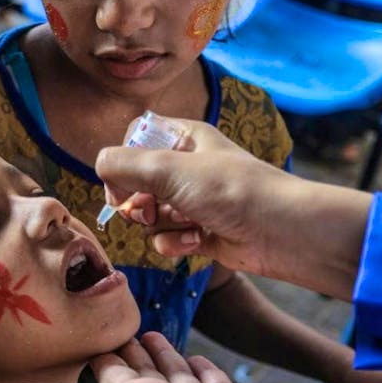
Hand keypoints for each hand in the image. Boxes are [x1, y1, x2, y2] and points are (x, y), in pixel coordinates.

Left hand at [5, 333, 312, 382]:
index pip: (109, 372)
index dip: (97, 352)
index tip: (83, 327)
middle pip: (139, 369)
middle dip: (128, 347)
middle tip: (115, 320)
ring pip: (173, 372)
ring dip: (161, 353)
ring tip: (150, 332)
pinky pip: (211, 381)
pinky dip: (202, 367)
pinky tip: (197, 356)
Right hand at [96, 118, 291, 273]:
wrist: (281, 232)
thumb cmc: (232, 190)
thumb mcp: (171, 169)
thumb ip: (126, 165)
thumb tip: (99, 166)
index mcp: (184, 139)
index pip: (135, 138)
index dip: (123, 161)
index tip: (122, 181)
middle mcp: (187, 167)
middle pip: (136, 182)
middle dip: (138, 201)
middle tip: (148, 211)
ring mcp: (193, 201)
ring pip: (150, 215)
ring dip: (159, 226)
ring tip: (183, 225)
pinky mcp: (199, 233)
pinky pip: (167, 239)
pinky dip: (175, 244)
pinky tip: (196, 242)